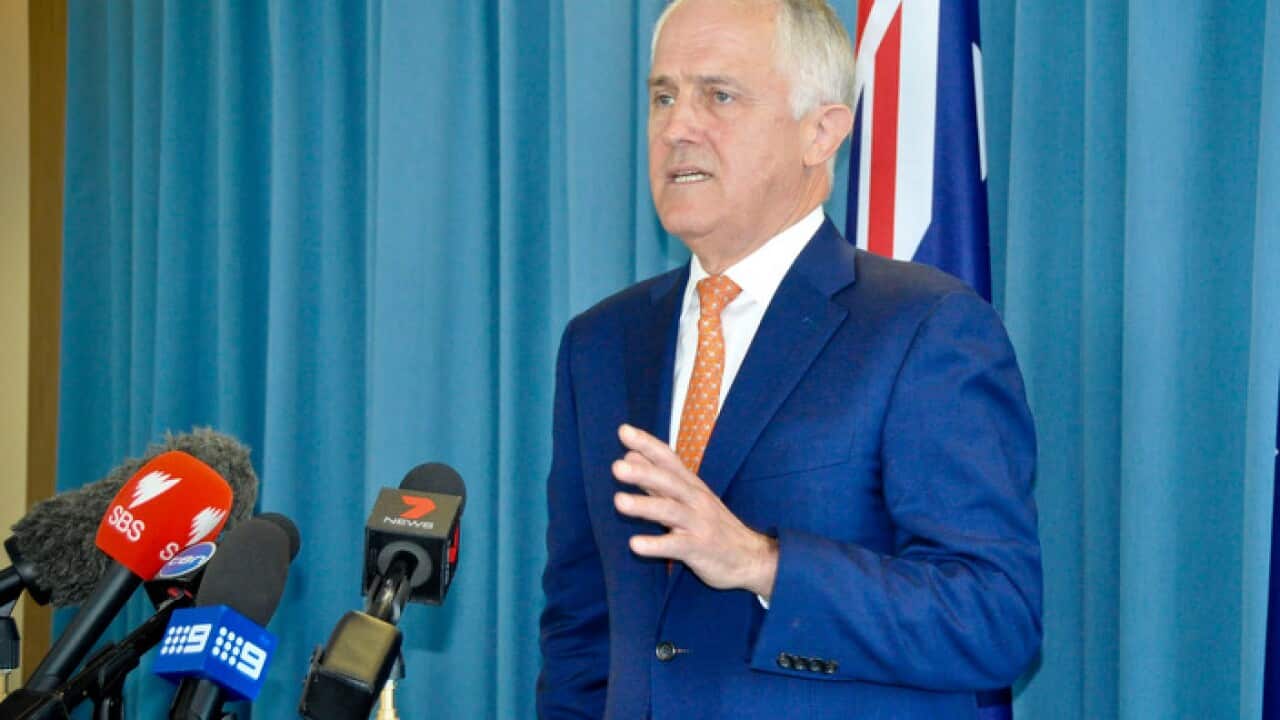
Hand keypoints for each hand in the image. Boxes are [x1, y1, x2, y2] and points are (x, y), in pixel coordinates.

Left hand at [611, 424, 777, 598]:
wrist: (751, 557)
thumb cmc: (712, 526)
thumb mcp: (688, 499)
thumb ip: (657, 481)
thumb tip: (629, 456)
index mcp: (691, 485)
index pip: (668, 459)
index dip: (647, 444)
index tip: (623, 430)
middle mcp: (695, 500)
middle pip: (668, 481)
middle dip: (643, 472)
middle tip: (616, 466)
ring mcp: (699, 523)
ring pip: (670, 510)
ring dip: (644, 505)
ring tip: (618, 501)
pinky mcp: (700, 548)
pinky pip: (676, 546)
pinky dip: (656, 545)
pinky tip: (635, 544)